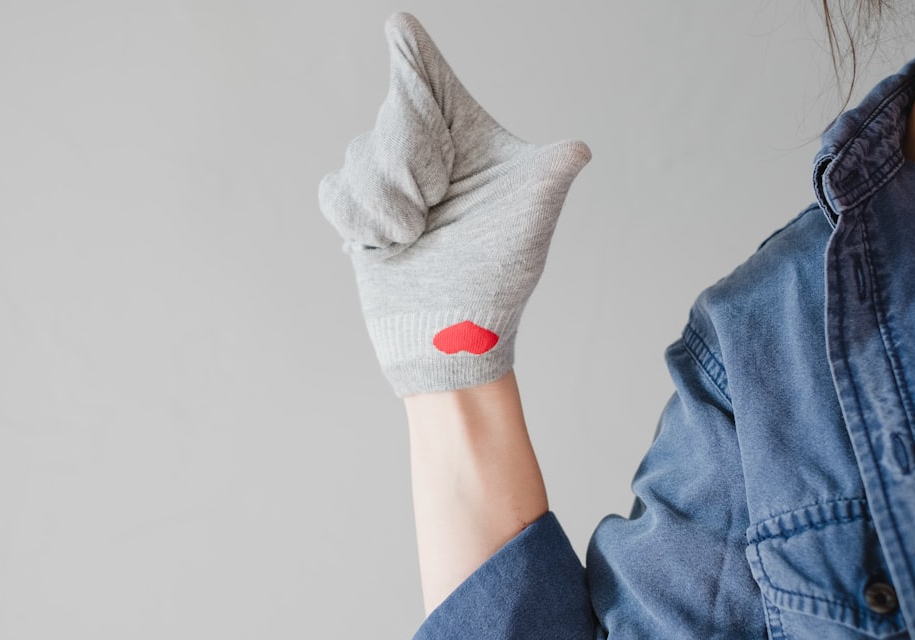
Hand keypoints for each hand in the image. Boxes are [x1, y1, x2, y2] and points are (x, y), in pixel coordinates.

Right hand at [319, 12, 589, 395]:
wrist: (453, 334)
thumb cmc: (499, 277)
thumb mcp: (530, 220)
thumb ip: (547, 174)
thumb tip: (579, 149)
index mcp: (468, 141)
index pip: (435, 84)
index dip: (415, 55)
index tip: (400, 27)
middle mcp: (427, 153)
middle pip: (391, 115)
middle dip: (410, 159)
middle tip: (435, 200)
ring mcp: (391, 181)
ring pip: (358, 154)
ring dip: (387, 200)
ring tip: (417, 233)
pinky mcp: (360, 210)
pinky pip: (335, 190)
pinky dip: (359, 217)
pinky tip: (387, 243)